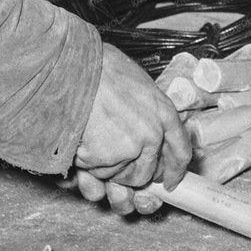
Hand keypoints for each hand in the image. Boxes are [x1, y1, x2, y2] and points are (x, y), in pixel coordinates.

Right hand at [70, 43, 191, 215]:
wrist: (71, 70)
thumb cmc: (97, 69)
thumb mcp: (135, 83)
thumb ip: (146, 111)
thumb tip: (145, 132)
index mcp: (163, 112)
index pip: (180, 151)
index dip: (175, 171)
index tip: (170, 182)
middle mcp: (152, 134)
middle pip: (146, 173)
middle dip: (129, 173)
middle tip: (111, 160)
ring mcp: (129, 149)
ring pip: (119, 178)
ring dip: (105, 169)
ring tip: (91, 140)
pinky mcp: (105, 159)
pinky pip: (95, 174)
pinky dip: (85, 166)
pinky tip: (78, 144)